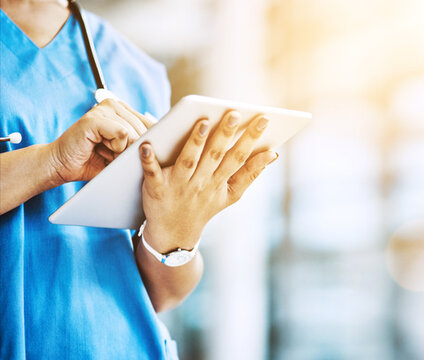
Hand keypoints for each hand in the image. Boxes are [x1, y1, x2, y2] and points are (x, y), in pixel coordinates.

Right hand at [47, 99, 153, 183]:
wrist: (61, 165)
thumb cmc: (93, 160)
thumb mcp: (123, 152)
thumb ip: (140, 144)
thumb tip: (163, 144)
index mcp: (123, 110)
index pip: (151, 123)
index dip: (151, 140)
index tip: (147, 152)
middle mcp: (114, 105)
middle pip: (144, 129)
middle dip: (133, 149)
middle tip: (113, 155)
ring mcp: (103, 109)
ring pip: (134, 132)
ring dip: (122, 150)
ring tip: (105, 151)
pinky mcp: (95, 118)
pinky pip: (122, 133)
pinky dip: (115, 147)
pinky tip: (100, 148)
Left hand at [138, 110, 278, 250]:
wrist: (173, 233)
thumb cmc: (204, 206)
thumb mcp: (232, 194)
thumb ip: (252, 174)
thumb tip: (273, 154)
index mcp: (220, 182)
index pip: (239, 157)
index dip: (252, 138)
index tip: (263, 119)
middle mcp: (202, 183)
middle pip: (216, 155)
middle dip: (227, 134)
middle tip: (235, 113)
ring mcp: (179, 186)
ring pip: (189, 161)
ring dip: (195, 143)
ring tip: (204, 122)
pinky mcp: (156, 189)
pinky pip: (152, 173)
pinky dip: (148, 161)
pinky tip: (147, 146)